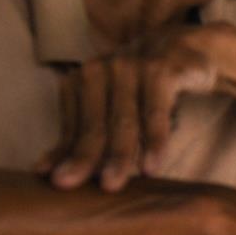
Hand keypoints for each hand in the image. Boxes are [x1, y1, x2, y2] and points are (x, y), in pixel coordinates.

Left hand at [41, 24, 229, 191]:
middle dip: (84, 157)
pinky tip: (151, 167)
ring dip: (118, 154)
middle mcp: (101, 70)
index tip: (56, 182)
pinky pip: (156, 112)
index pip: (74, 126)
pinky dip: (153, 141)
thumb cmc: (144, 87)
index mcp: (82, 79)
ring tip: (112, 184)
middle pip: (94, 124)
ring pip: (123, 120)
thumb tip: (47, 173)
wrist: (188, 49)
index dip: (65, 154)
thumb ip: (87, 135)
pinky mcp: (161, 70)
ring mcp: (131, 67)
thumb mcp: (113, 106)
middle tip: (71, 185)